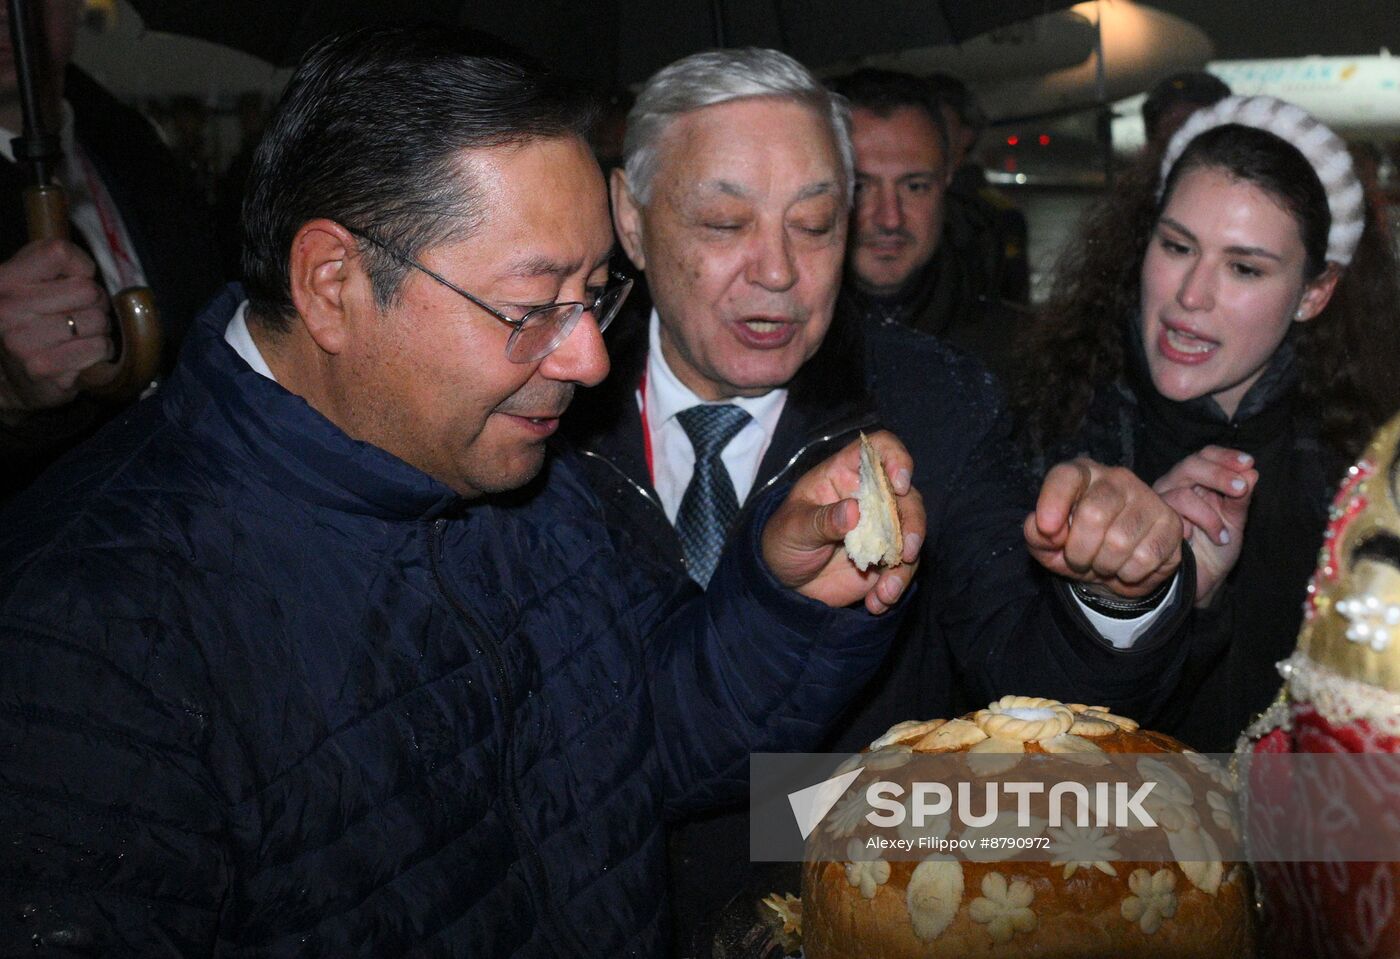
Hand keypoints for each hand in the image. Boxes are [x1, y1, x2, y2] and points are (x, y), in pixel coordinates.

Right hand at [0, 239, 112, 412]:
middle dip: (95, 303)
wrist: (8, 378)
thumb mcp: (29, 283)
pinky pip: (98, 348)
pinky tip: (79, 354)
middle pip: (88, 290)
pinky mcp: (42, 368)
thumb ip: (53, 263)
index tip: (73, 281)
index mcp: (3, 280)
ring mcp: (21, 341)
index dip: (80, 266)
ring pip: (97, 320)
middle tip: (80, 314)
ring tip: (78, 335)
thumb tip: (88, 266)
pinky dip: (98, 351)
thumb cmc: (29, 323)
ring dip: (99, 329)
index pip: (58, 252)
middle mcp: (6, 308)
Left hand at [761, 430, 923, 614]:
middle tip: (906, 553)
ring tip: (884, 593)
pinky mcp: (884, 558)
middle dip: (912, 524)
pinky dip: (894, 588)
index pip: (879, 450)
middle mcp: (869, 497)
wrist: (783, 581)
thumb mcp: (793, 529)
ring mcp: (880, 528)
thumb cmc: (783, 540)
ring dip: (904, 567)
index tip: (899, 483)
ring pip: (910, 536)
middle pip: (907, 497)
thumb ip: (821, 520)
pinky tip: (876, 602)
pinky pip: (902, 569)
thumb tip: (853, 511)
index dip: (895, 459)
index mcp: (845, 475)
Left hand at [1025, 457, 1181, 597]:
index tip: (1047, 529)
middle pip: (1094, 513)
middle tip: (1079, 560)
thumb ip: (1036, 535)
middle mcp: (1116, 478)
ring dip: (1104, 565)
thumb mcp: (1048, 545)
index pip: (1066, 476)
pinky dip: (1128, 574)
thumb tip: (1042, 528)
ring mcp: (1147, 498)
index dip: (1053, 502)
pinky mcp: (1170, 523)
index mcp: (1082, 474)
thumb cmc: (1078, 547)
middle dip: (1079, 550)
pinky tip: (1126, 567)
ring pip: (1120, 541)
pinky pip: (1144, 558)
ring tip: (1104, 563)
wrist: (1118, 568)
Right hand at [1152, 446, 1256, 606]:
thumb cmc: (1216, 549)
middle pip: (1190, 465)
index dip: (1225, 456)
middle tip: (1241, 489)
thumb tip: (1252, 472)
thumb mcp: (1235, 522)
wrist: (1201, 582)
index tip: (1248, 463)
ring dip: (1208, 514)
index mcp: (1196, 481)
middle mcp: (1175, 486)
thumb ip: (1241, 499)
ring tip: (1223, 535)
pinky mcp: (1152, 523)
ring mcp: (1160, 504)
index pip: (1205, 455)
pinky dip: (1195, 528)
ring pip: (1181, 494)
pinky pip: (1171, 518)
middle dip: (1218, 474)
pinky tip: (1206, 541)